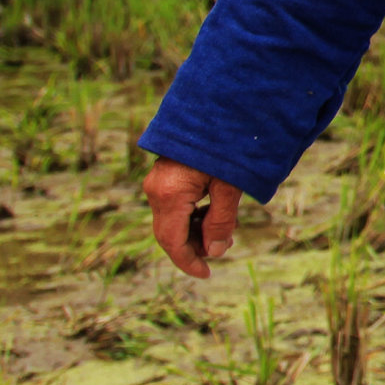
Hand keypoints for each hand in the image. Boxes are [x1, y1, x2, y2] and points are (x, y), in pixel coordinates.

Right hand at [144, 158, 243, 278]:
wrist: (214, 109)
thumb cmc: (225, 146)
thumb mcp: (229, 186)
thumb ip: (221, 222)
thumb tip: (215, 252)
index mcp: (169, 195)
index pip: (172, 242)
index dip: (189, 262)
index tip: (207, 274)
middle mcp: (156, 191)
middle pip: (169, 234)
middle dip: (195, 246)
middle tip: (224, 245)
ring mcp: (157, 183)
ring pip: (172, 221)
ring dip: (196, 230)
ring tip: (225, 227)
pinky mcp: (164, 177)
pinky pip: (174, 206)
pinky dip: (192, 216)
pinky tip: (214, 212)